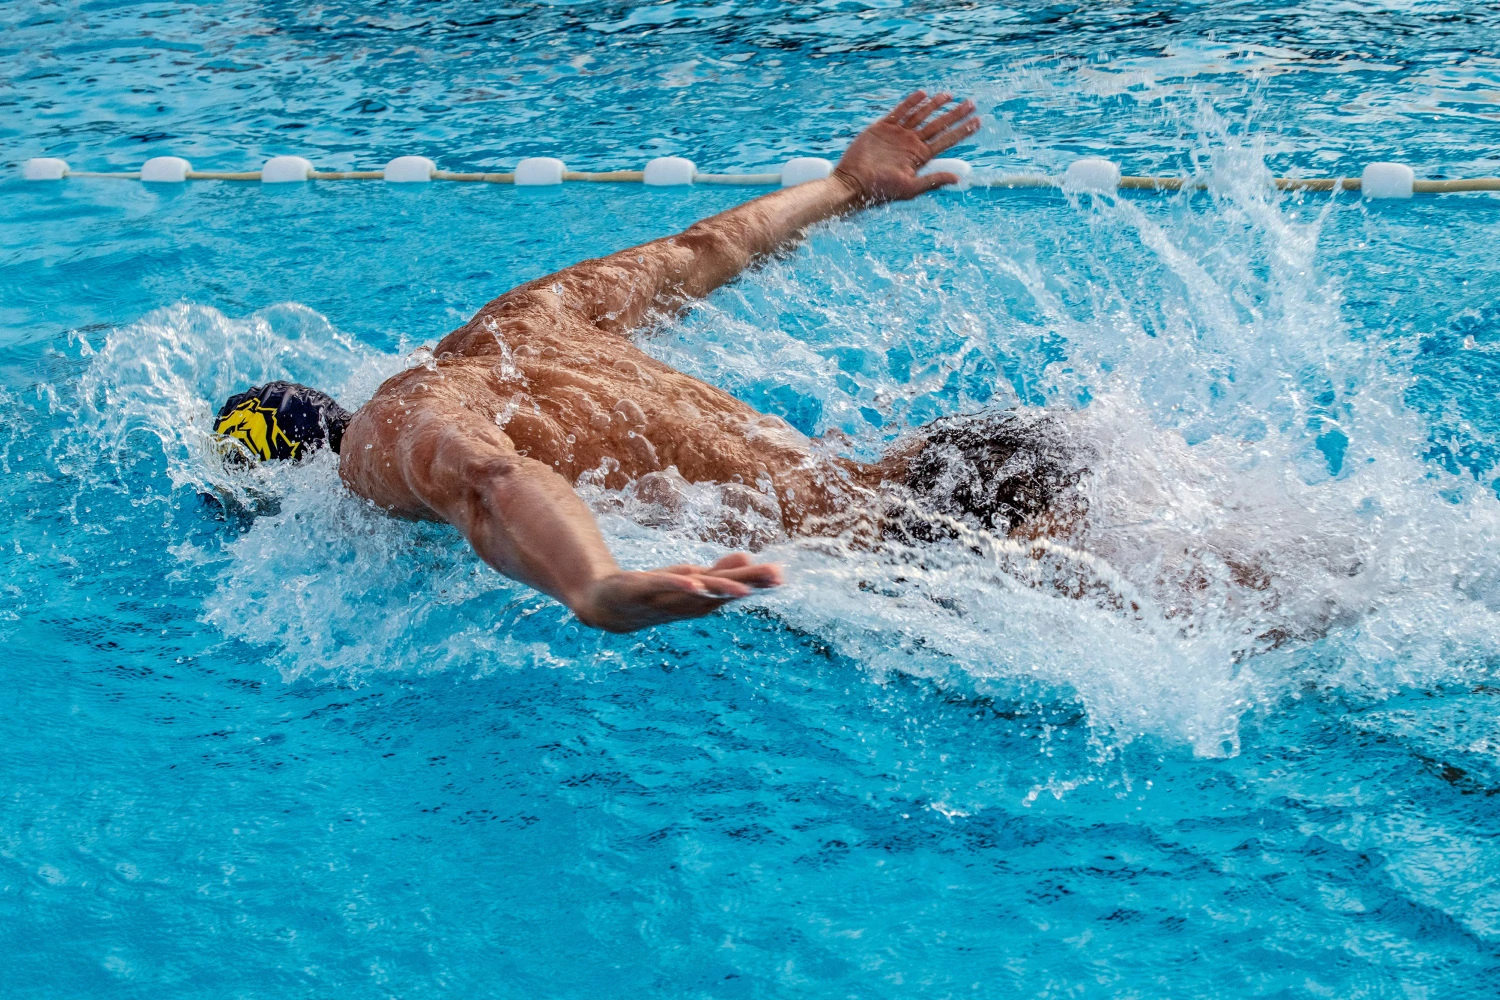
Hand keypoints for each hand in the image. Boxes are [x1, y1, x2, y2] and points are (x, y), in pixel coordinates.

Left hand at [573, 552, 782, 632]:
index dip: (756, 584)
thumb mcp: (687, 579)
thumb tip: (747, 558)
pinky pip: (661, 586)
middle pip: (719, 592)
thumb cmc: (651, 594)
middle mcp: (684, 603)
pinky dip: (679, 585)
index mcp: (698, 599)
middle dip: (747, 585)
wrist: (605, 609)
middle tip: (777, 577)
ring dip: (720, 590)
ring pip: (696, 593)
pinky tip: (695, 582)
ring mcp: (662, 599)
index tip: (782, 576)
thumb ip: (717, 570)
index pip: (731, 590)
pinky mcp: (638, 590)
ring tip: (745, 590)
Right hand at [834, 91, 979, 204]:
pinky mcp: (882, 128)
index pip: (947, 140)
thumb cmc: (880, 190)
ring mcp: (898, 134)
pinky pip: (900, 111)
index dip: (962, 130)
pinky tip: (923, 94)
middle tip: (972, 103)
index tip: (978, 121)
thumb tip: (959, 179)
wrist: (853, 182)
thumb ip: (934, 180)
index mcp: (920, 157)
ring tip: (950, 95)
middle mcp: (911, 143)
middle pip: (938, 125)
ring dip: (936, 105)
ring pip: (921, 115)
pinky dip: (911, 102)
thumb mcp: (910, 188)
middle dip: (955, 114)